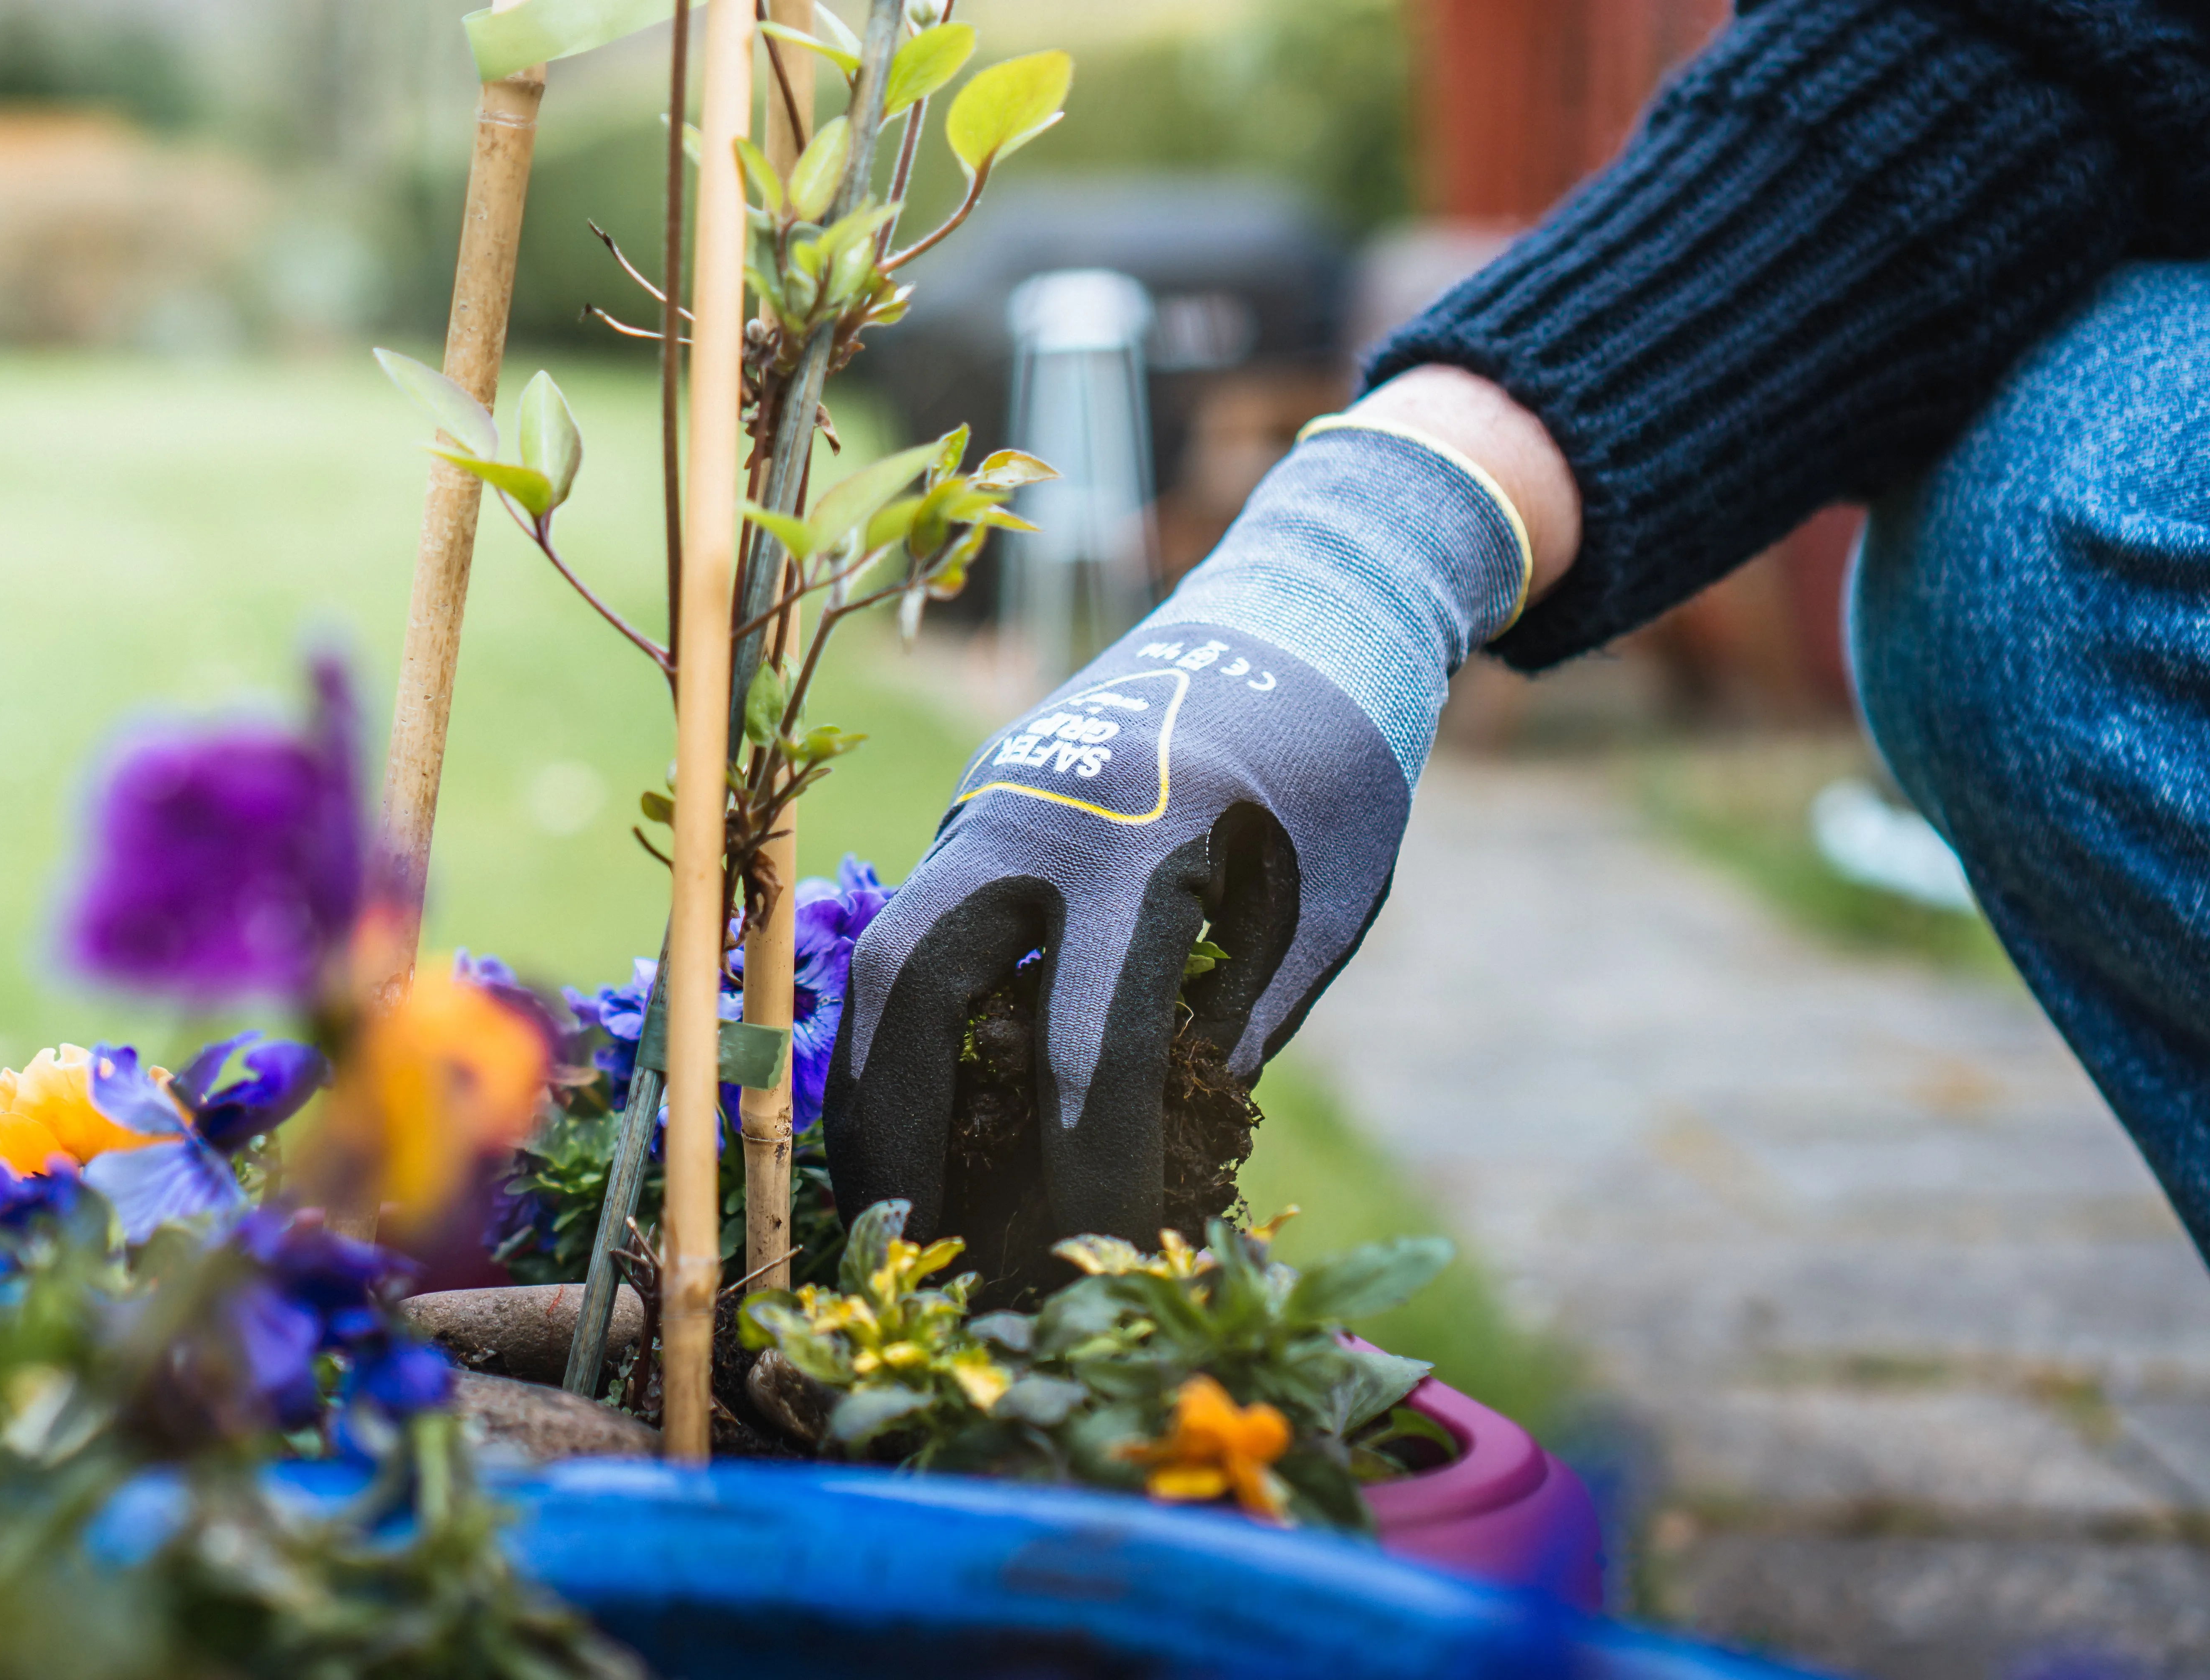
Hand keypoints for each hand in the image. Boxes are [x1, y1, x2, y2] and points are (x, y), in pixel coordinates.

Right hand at [826, 394, 1546, 1252]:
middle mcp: (1037, 816)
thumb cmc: (1335, 777)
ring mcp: (988, 801)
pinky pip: (918, 927)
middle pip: (912, 990)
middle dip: (897, 1134)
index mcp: (1149, 843)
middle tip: (909, 1249)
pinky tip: (929, 1107)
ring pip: (887, 958)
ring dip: (878, 1087)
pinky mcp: (974, 806)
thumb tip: (1145, 1169)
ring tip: (900, 1201)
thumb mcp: (1316, 913)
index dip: (1089, 1179)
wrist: (1300, 615)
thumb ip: (1229, 1037)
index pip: (1091, 1051)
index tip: (1092, 1273)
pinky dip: (911, 1027)